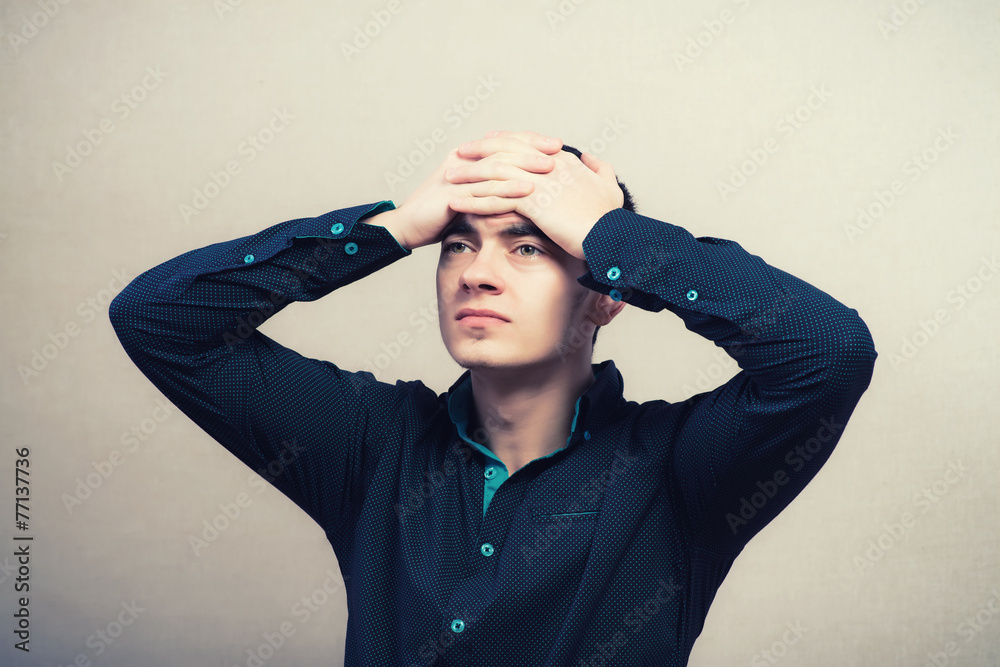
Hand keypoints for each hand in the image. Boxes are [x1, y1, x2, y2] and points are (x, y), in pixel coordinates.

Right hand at [369, 132, 563, 250]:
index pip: (504, 143)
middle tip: (559, 150)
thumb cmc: (441, 212)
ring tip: (549, 168)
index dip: (531, 141)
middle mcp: (463, 161)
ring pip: (496, 169)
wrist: (408, 225)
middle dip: (533, 149)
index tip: (558, 144)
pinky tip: (525, 194)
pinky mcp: (451, 197)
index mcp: (469, 157)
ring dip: (524, 168)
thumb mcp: (470, 194)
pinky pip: (483, 193)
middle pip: (503, 150)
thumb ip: (490, 185)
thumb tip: (523, 184)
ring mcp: (456, 178)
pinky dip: (506, 193)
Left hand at [445, 130, 623, 259]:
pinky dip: (472, 200)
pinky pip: (493, 198)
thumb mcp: (610, 187)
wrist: (611, 235)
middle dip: (481, 151)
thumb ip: (601, 170)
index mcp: (563, 161)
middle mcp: (548, 165)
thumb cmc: (610, 218)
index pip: (528, 143)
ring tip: (450, 178)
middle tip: (461, 152)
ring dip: (470, 175)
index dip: (507, 141)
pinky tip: (456, 203)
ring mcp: (538, 182)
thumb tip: (592, 159)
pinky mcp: (531, 202)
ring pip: (495, 172)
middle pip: (506, 150)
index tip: (490, 140)